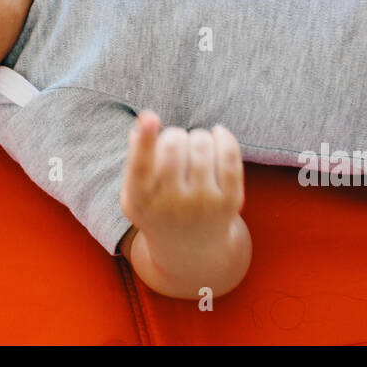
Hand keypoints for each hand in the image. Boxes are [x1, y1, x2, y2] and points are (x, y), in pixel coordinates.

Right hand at [120, 111, 244, 247]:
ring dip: (197, 136)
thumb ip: (135, 161)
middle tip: (175, 144)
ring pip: (202, 144)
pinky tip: (218, 134)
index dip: (146, 140)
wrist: (190, 250)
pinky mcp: (231, 202)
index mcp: (141, 201)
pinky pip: (230, 156)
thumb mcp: (136, 193)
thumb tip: (143, 125)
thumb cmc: (158, 209)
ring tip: (194, 147)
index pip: (141, 166)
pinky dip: (224, 137)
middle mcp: (172, 206)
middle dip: (174, 135)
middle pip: (174, 145)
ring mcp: (204, 204)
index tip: (150, 117)